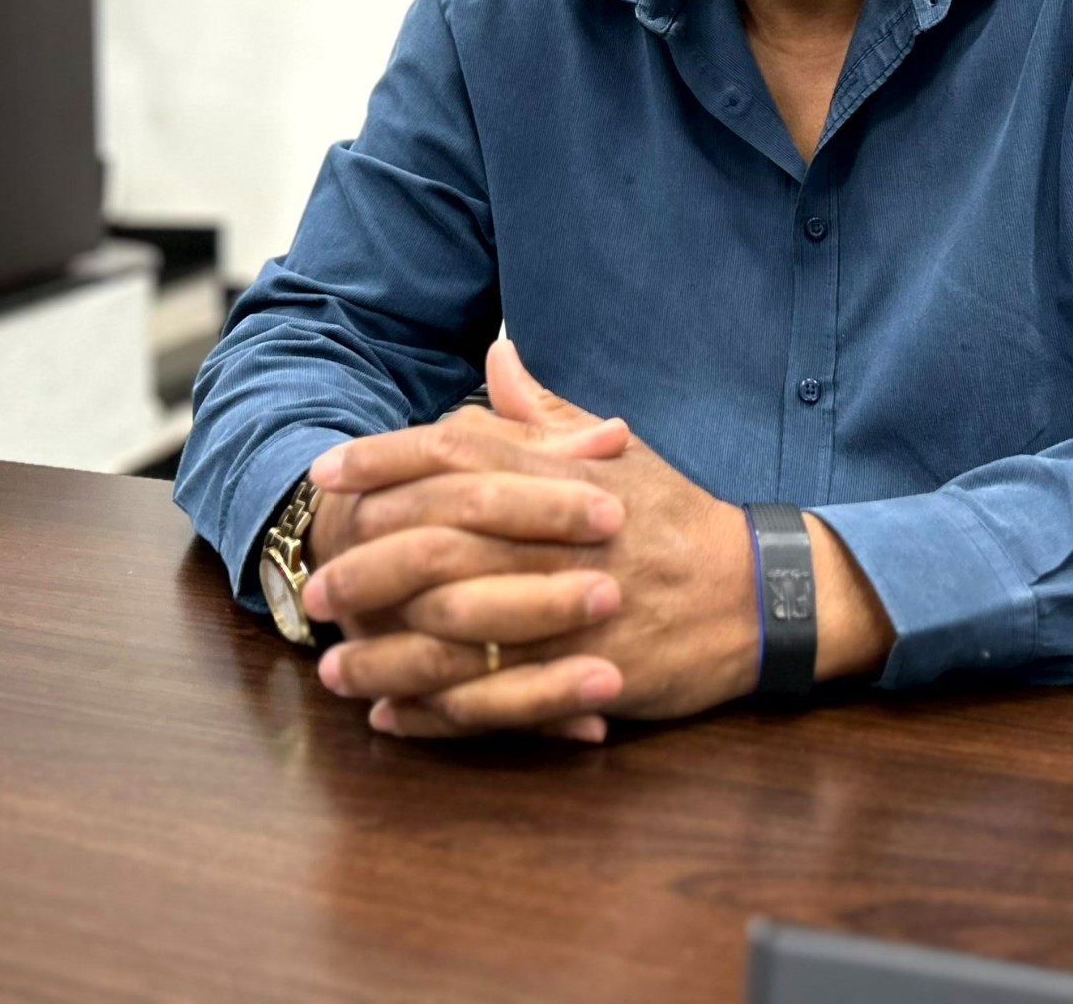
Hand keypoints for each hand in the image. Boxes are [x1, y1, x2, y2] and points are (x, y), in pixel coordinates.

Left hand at [309, 341, 896, 740]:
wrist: (759, 592)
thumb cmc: (677, 518)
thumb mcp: (616, 453)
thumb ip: (545, 413)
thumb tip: (497, 356)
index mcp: (561, 478)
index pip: (454, 456)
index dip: (382, 461)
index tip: (327, 471)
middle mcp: (558, 540)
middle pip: (438, 545)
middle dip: (365, 565)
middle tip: (313, 584)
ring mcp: (571, 611)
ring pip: (455, 632)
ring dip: (384, 651)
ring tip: (331, 666)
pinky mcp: (584, 675)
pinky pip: (495, 700)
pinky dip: (436, 710)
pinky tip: (391, 716)